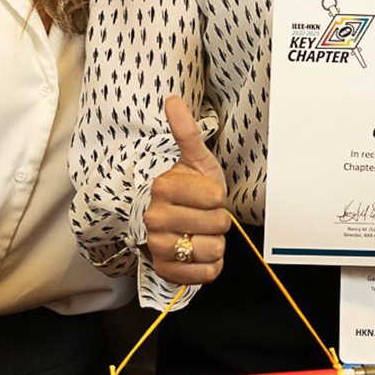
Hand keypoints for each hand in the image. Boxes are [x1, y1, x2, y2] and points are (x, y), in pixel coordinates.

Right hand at [143, 96, 229, 285]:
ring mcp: (158, 246)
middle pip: (217, 225)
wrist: (167, 220)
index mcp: (162, 187)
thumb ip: (186, 131)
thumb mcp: (193, 158)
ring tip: (200, 232)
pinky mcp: (165, 271)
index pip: (216, 198)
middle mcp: (155, 218)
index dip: (219, 197)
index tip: (207, 194)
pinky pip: (206, 274)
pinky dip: (210, 265)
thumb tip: (173, 100)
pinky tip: (199, 252)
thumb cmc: (186, 187)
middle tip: (204, 214)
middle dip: (219, 220)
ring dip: (215, 242)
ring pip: (213, 249)